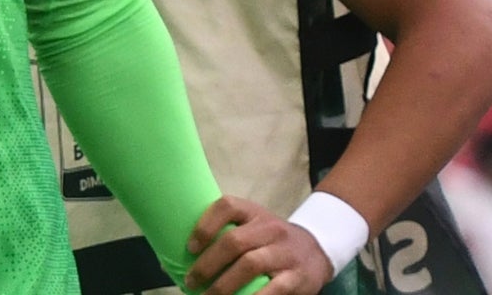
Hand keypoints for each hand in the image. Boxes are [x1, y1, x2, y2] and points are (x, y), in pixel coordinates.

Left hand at [185, 196, 332, 294]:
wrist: (317, 251)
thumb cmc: (271, 242)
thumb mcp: (253, 229)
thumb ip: (224, 236)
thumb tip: (174, 261)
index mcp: (254, 212)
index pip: (226, 206)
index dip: (204, 226)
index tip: (189, 248)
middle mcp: (270, 228)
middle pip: (234, 241)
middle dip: (208, 264)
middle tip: (191, 282)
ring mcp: (285, 252)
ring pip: (250, 264)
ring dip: (224, 285)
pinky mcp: (297, 277)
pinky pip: (271, 290)